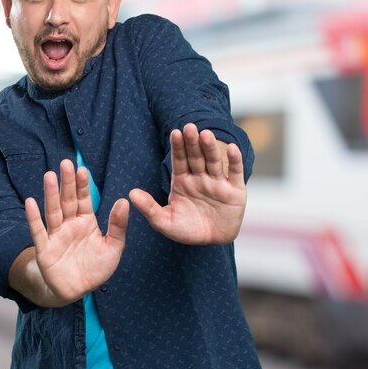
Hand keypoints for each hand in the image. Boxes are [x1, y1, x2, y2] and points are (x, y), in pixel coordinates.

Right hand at [23, 159, 128, 306]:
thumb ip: (118, 226)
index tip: (82, 169)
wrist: (78, 291)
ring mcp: (56, 236)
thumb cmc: (96, 268)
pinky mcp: (45, 249)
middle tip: (66, 163)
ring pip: (53, 211)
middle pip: (67, 200)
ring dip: (50, 194)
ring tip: (49, 176)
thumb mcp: (113, 247)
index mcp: (85, 222)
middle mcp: (69, 225)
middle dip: (67, 183)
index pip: (83, 199)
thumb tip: (124, 201)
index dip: (82, 185)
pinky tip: (30, 202)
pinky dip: (34, 218)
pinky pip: (38, 232)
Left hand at [129, 123, 245, 244]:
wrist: (213, 241)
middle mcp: (200, 177)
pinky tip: (232, 149)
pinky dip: (235, 161)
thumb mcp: (164, 222)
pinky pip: (236, 173)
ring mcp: (218, 182)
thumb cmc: (187, 230)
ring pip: (214, 161)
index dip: (178, 147)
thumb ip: (149, 207)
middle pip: (196, 157)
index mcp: (182, 181)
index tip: (175, 133)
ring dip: (210, 148)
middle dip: (192, 143)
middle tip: (189, 127)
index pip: (179, 160)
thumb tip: (131, 193)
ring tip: (205, 134)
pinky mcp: (236, 191)